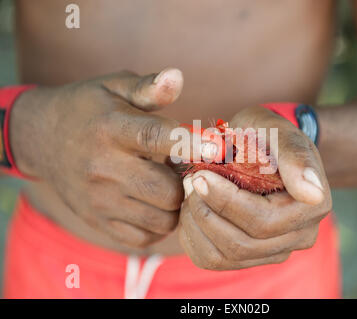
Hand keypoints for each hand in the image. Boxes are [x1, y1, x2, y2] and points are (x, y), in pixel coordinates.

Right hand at [10, 68, 188, 249]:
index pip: (155, 138)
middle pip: (166, 191)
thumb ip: (148, 87)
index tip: (218, 148)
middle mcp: (104, 168)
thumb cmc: (89, 109)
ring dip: (176, 205)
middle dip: (186, 181)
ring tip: (168, 184)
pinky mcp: (99, 221)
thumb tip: (178, 75)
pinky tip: (154, 203)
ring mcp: (100, 200)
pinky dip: (158, 224)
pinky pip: (145, 237)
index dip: (190, 144)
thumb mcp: (114, 88)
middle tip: (184, 168)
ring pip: (162, 219)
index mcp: (111, 129)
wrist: (42, 139)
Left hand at [179, 106, 331, 269]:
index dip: (225, 202)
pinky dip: (193, 237)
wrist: (261, 147)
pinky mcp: (252, 258)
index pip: (262, 220)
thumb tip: (313, 194)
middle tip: (190, 181)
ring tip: (190, 193)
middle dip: (207, 213)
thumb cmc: (267, 135)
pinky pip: (213, 260)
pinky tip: (191, 211)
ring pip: (225, 256)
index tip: (200, 176)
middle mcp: (300, 236)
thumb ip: (295, 157)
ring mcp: (276, 251)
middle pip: (242, 244)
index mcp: (312, 207)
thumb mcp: (278, 131)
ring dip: (197, 225)